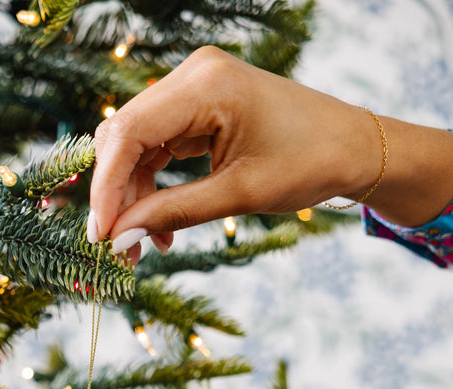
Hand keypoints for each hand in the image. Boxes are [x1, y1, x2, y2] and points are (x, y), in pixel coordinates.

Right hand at [88, 47, 452, 253]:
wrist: (352, 147)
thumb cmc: (308, 163)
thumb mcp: (239, 195)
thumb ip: (173, 213)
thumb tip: (120, 238)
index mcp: (206, 85)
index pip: (129, 133)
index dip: (106, 187)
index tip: (100, 235)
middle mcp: (193, 75)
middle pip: (124, 136)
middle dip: (115, 195)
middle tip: (116, 248)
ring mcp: (193, 88)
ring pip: (135, 145)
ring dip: (132, 196)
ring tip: (143, 246)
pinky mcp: (197, 107)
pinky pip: (156, 146)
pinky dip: (151, 185)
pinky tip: (159, 224)